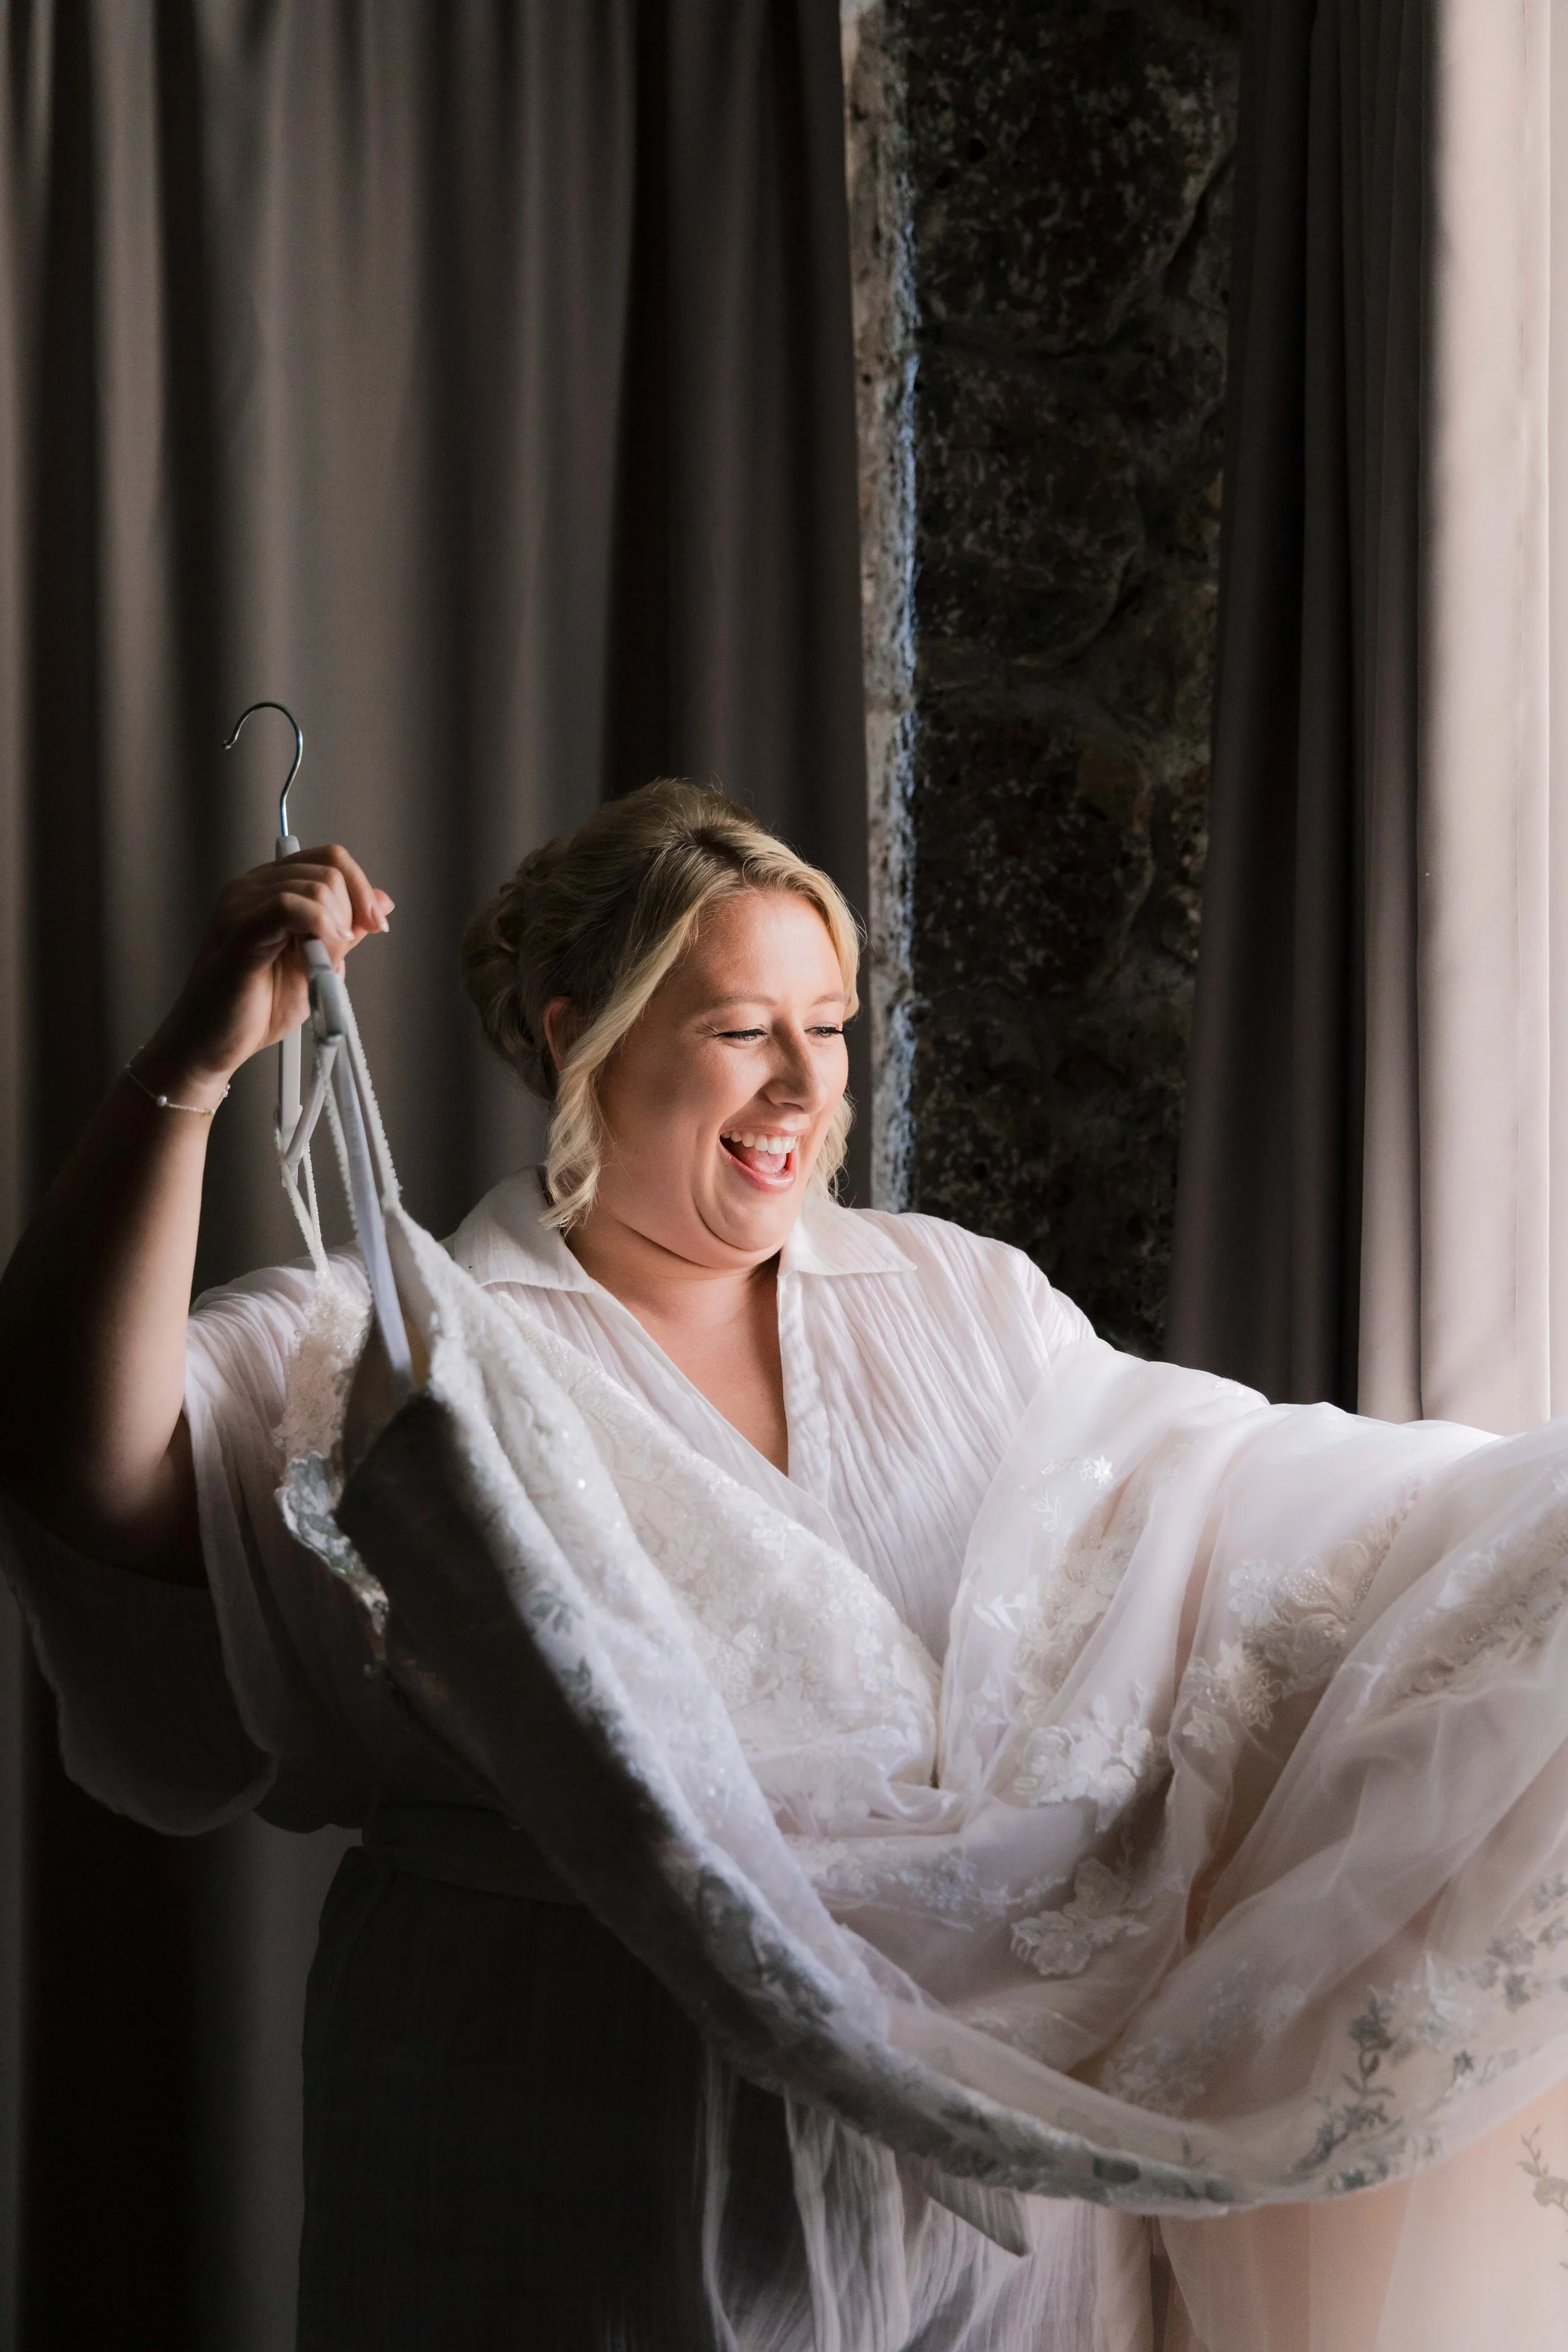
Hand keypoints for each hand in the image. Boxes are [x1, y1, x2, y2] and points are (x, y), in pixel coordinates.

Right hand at [136, 845, 393, 1104]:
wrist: (213, 1043)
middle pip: (328, 868)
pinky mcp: (238, 928)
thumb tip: (382, 900)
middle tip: (342, 950)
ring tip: (319, 964)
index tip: (376, 925)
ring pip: (316, 886)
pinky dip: (318, 927)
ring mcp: (242, 903)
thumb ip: (343, 931)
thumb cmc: (256, 1008)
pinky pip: (288, 905)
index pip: (328, 859)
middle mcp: (254, 887)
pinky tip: (318, 955)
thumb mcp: (317, 966)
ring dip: (336, 926)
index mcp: (272, 889)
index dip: (361, 887)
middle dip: (352, 910)